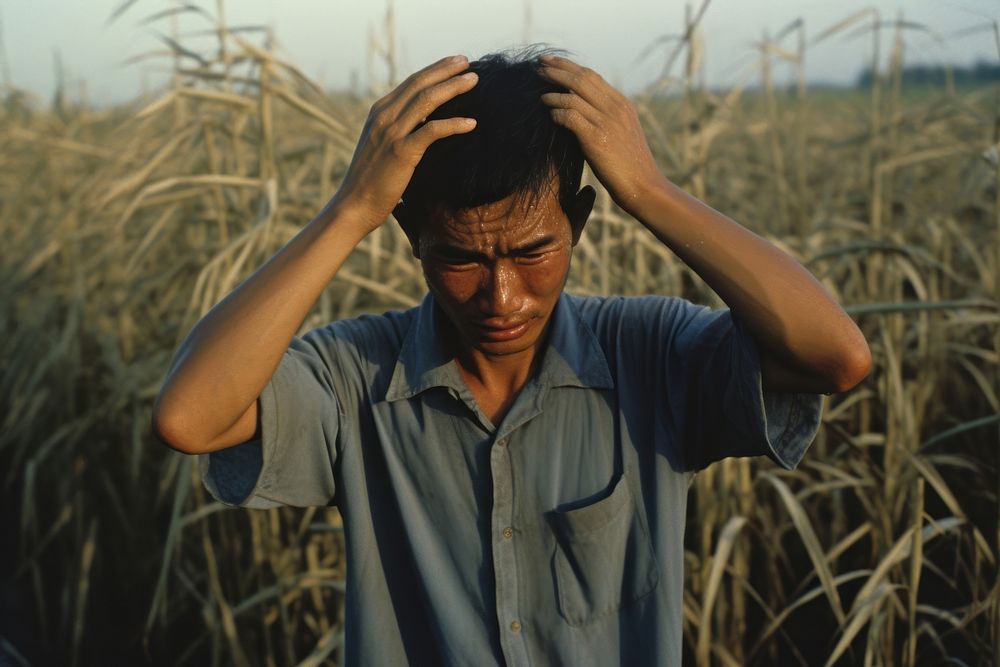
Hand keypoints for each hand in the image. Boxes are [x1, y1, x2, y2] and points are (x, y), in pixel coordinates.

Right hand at [332, 55, 478, 231]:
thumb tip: (423, 125)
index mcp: (378, 113)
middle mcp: (383, 117)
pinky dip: (453, 124)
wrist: (354, 205)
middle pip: (420, 84)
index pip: (410, 83)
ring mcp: (391, 133)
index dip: (434, 70)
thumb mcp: (382, 148)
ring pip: (427, 100)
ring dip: (453, 87)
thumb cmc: (372, 182)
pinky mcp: (401, 152)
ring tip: (474, 80)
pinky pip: (432, 130)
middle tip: (468, 62)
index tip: (455, 64)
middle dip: (445, 70)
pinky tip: (471, 123)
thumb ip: (399, 132)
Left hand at [538, 55, 664, 216]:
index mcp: (622, 104)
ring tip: (537, 91)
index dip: (569, 67)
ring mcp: (606, 122)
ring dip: (552, 91)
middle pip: (580, 78)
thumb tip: (581, 112)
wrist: (645, 186)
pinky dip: (556, 112)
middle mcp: (615, 108)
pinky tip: (549, 115)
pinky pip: (570, 116)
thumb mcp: (622, 133)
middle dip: (556, 69)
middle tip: (537, 65)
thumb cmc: (630, 166)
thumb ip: (606, 118)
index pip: (592, 76)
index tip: (551, 62)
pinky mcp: (597, 139)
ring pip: (573, 95)